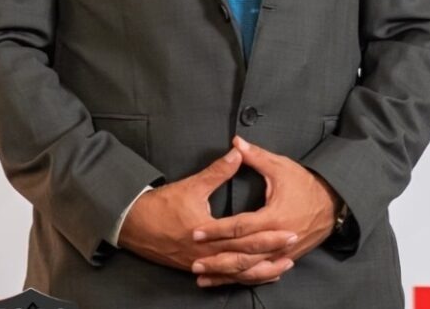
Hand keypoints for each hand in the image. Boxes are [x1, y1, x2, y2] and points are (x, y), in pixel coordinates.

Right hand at [118, 147, 297, 280]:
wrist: (135, 225)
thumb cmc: (162, 205)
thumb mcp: (192, 185)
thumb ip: (218, 171)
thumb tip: (238, 151)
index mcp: (209, 234)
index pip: (246, 237)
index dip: (270, 234)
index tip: (291, 230)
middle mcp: (208, 255)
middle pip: (247, 259)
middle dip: (273, 253)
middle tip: (294, 245)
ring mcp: (203, 265)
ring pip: (239, 274)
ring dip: (263, 271)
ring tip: (284, 266)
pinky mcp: (198, 269)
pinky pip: (227, 278)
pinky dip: (245, 277)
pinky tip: (259, 274)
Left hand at [188, 135, 340, 287]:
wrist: (332, 204)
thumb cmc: (305, 184)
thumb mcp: (280, 167)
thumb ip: (256, 156)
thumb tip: (235, 142)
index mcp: (274, 217)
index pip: (239, 227)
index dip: (216, 230)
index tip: (196, 232)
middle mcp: (278, 240)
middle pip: (242, 254)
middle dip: (217, 258)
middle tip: (194, 261)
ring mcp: (283, 253)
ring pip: (250, 269)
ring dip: (226, 274)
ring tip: (203, 277)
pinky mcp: (286, 259)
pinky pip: (261, 273)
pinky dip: (243, 278)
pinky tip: (227, 280)